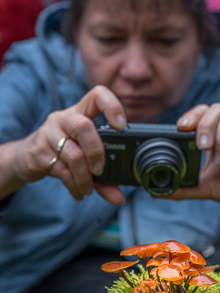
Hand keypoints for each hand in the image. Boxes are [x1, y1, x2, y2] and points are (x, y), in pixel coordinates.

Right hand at [12, 86, 126, 203]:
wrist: (26, 157)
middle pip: (85, 127)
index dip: (112, 106)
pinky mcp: (39, 152)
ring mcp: (49, 133)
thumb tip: (118, 197)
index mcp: (80, 112)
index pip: (97, 95)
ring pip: (74, 155)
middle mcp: (64, 119)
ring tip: (89, 188)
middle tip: (100, 170)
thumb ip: (103, 175)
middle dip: (97, 152)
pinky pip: (62, 170)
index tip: (121, 125)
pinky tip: (79, 191)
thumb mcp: (83, 155)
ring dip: (85, 177)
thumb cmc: (62, 150)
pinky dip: (74, 185)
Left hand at [167, 104, 219, 224]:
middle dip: (205, 126)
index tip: (181, 128)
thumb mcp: (205, 187)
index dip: (192, 115)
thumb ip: (184, 188)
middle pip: (217, 109)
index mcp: (217, 134)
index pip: (203, 113)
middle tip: (201, 147)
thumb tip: (157, 193)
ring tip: (218, 160)